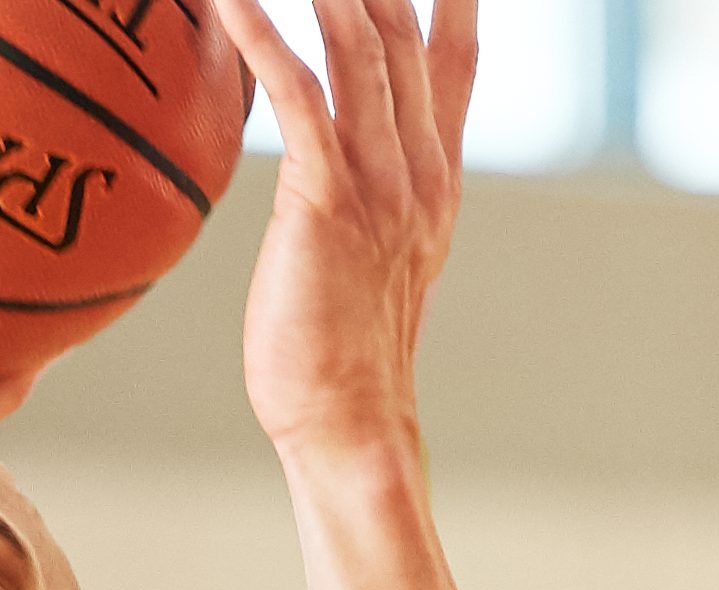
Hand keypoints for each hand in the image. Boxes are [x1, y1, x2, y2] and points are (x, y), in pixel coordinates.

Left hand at [202, 0, 474, 459]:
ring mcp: (381, 178)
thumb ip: (358, 193)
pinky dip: (265, 35)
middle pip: (403, 25)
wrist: (349, 420)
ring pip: (359, 41)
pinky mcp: (329, 198)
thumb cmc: (335, 352)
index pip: (453, 54)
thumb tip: (331, 166)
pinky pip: (299, 94)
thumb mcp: (363, 258)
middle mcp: (418, 163)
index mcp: (435, 174)